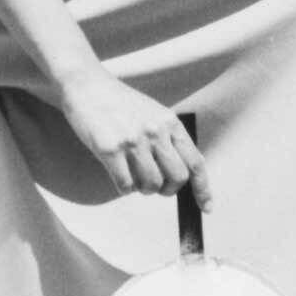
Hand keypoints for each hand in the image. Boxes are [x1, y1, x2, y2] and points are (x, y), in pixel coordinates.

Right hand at [56, 67, 211, 203]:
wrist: (88, 88)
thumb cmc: (121, 105)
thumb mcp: (154, 114)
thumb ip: (168, 139)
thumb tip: (180, 175)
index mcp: (171, 123)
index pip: (196, 162)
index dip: (203, 188)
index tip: (207, 207)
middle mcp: (156, 131)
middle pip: (177, 178)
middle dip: (167, 189)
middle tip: (156, 186)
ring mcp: (133, 140)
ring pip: (151, 186)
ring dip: (143, 189)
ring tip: (133, 175)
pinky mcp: (110, 149)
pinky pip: (125, 186)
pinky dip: (124, 188)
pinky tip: (118, 174)